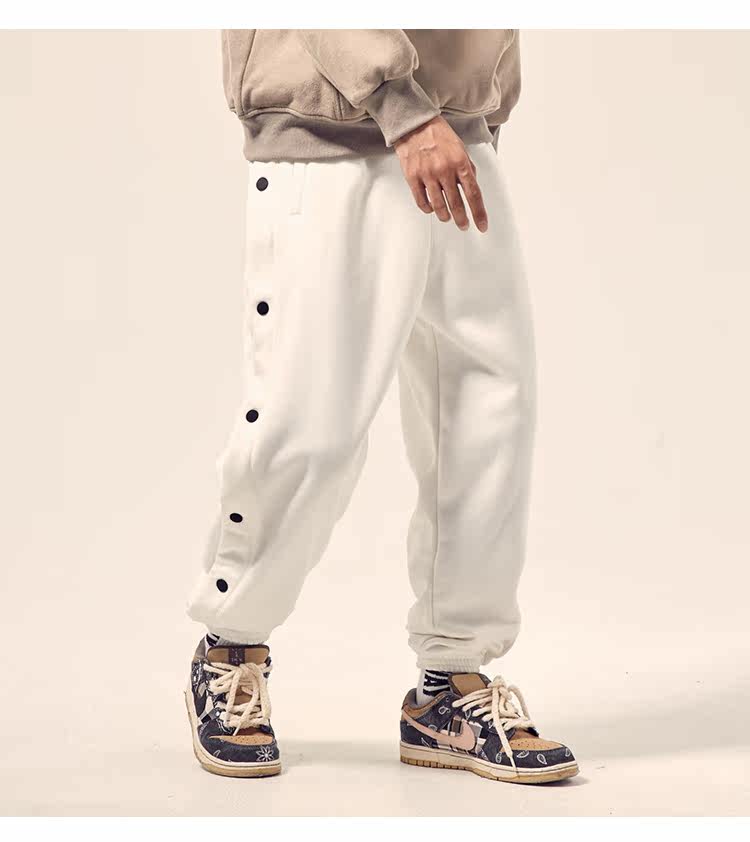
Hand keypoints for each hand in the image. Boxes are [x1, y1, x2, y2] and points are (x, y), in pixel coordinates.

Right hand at [394, 116, 487, 232]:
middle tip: (464, 226)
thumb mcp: (460, 148)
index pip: (473, 194)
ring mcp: (427, 174)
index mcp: (460, 162)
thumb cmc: (438, 135)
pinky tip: (432, 209)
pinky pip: (422, 201)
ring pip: (439, 206)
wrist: (415, 124)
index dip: (479, 213)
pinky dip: (428, 209)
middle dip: (462, 219)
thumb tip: (472, 187)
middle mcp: (444, 170)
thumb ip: (467, 168)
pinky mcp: (412, 177)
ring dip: (445, 216)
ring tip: (447, 218)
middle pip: (456, 204)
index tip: (482, 225)